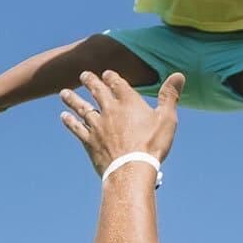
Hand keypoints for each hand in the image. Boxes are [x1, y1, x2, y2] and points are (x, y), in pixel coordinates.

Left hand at [60, 71, 181, 177]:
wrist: (131, 169)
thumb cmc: (152, 144)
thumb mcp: (167, 118)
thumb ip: (170, 95)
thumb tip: (179, 74)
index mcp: (128, 102)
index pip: (117, 83)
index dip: (111, 76)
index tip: (106, 73)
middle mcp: (110, 110)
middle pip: (97, 91)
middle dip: (90, 81)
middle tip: (83, 75)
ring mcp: (97, 126)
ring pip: (82, 108)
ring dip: (72, 99)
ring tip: (63, 92)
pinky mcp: (89, 142)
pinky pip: (77, 128)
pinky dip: (69, 121)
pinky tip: (64, 116)